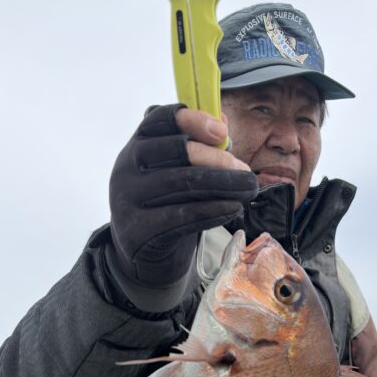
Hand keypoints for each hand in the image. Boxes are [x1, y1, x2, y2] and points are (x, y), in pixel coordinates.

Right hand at [108, 104, 257, 303]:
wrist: (143, 257)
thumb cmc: (167, 207)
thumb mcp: (179, 174)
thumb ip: (199, 148)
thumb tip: (223, 120)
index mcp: (138, 144)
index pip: (159, 119)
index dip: (192, 120)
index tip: (222, 132)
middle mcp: (127, 166)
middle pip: (177, 151)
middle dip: (219, 160)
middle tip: (247, 173)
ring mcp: (128, 197)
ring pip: (183, 183)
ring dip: (224, 185)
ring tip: (249, 190)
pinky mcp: (137, 229)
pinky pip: (182, 216)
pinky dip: (213, 211)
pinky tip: (233, 209)